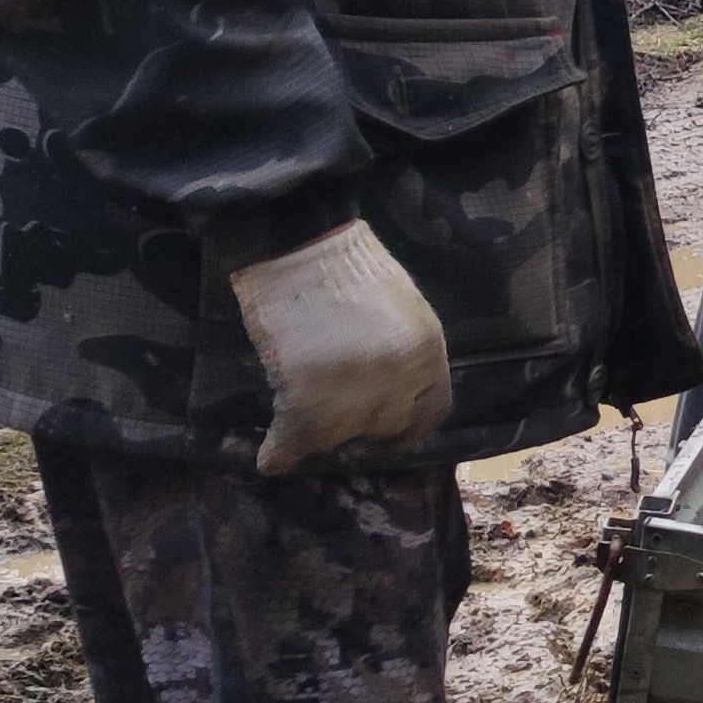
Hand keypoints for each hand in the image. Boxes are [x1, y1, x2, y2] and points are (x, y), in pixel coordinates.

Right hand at [233, 221, 453, 474]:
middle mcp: (399, 379)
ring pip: (338, 436)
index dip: (408, 427)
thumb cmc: (345, 266)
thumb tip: (393, 390)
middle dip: (361, 423)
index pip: (430, 412)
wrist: (299, 246)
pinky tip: (272, 456)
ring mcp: (354, 394)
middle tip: (334, 412)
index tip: (388, 435)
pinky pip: (293, 443)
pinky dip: (280, 452)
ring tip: (299, 414)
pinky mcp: (306, 401)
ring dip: (318, 431)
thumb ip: (404, 350)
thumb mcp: (400, 307)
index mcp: (428, 352)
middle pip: (386, 426)